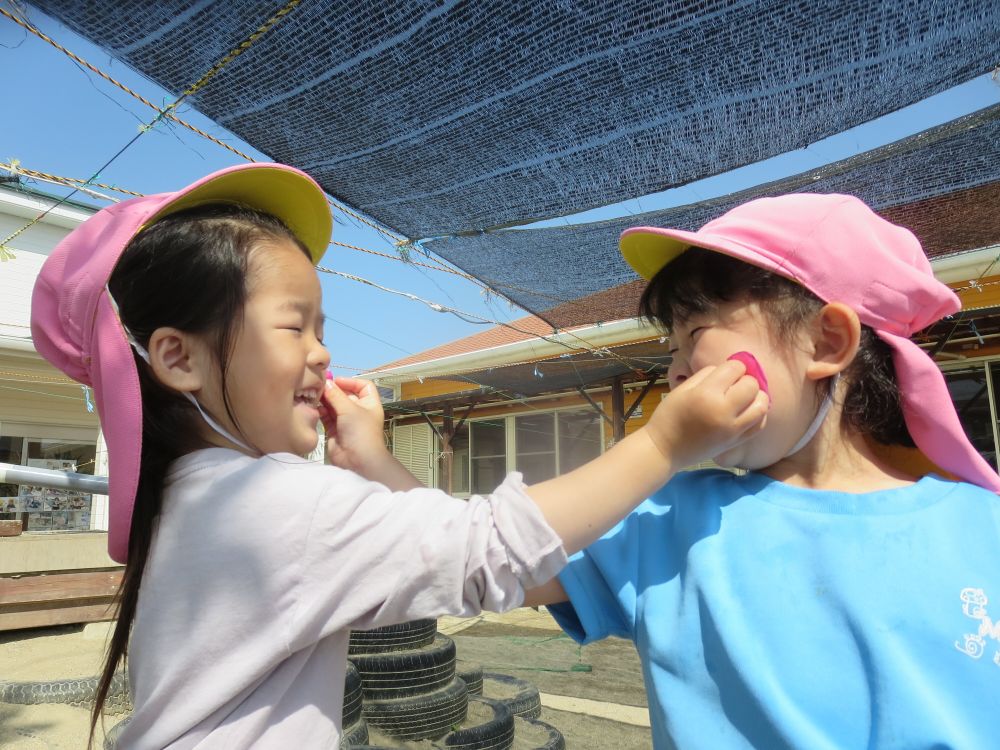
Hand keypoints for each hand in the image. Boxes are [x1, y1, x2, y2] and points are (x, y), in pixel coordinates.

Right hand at [320, 377, 388, 473]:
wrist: (358, 461)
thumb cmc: (361, 433)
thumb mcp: (350, 409)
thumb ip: (336, 394)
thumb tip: (327, 382)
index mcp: (370, 404)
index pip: (364, 386)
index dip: (351, 382)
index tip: (337, 381)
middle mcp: (359, 411)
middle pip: (345, 395)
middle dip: (333, 390)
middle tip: (320, 386)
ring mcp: (346, 421)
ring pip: (334, 405)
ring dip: (324, 400)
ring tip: (314, 396)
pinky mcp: (334, 430)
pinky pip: (326, 416)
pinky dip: (320, 411)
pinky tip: (313, 407)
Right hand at [643, 360, 767, 468]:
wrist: (664, 449)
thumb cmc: (668, 416)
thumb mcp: (681, 388)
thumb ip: (706, 375)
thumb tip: (728, 370)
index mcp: (706, 394)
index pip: (735, 368)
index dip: (733, 366)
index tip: (726, 372)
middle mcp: (723, 410)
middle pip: (751, 385)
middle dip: (745, 379)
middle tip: (734, 385)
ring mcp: (732, 428)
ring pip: (761, 405)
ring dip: (756, 396)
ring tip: (745, 397)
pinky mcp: (736, 442)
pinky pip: (759, 424)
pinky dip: (758, 414)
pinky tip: (748, 411)